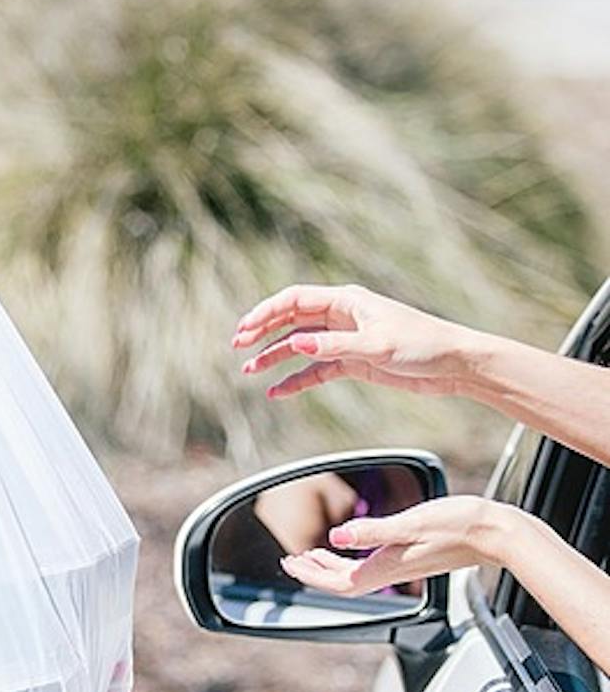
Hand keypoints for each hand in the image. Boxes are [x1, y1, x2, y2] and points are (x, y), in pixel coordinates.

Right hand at [232, 284, 474, 401]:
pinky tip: (279, 391)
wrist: (453, 364)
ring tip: (251, 372)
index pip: (295, 300)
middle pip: (292, 320)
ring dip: (275, 357)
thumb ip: (334, 345)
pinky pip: (317, 369)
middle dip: (263, 332)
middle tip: (238, 347)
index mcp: (347, 301)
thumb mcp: (376, 346)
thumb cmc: (423, 345)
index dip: (266, 313)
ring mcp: (346, 339)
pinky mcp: (354, 362)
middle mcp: (343, 316)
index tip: (245, 330)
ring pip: (300, 345)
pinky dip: (297, 379)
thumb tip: (298, 343)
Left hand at [278, 496, 513, 597]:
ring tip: (311, 555)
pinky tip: (352, 545)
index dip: (311, 577)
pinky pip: (372, 565)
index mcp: (386, 568)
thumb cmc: (459, 525)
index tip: (290, 564)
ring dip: (331, 567)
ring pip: (357, 575)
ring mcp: (403, 567)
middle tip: (291, 560)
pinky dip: (353, 559)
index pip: (338, 583)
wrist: (497, 533)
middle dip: (314, 573)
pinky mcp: (413, 558)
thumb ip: (373, 531)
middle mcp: (392, 572)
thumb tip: (335, 537)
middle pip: (343, 583)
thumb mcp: (412, 523)